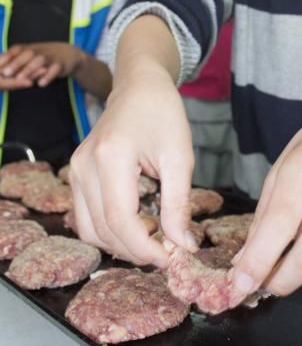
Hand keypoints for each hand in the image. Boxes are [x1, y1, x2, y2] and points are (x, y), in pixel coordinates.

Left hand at [0, 42, 83, 87]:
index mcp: (30, 48)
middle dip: (16, 63)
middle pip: (27, 55)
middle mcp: (40, 51)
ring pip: (39, 61)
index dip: (8, 56)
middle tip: (6, 73)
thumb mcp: (31, 53)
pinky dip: (48, 76)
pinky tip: (41, 84)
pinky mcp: (61, 64)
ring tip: (20, 79)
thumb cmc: (45, 56)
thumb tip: (0, 64)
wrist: (70, 53)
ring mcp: (51, 57)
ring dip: (29, 70)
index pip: (17, 49)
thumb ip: (16, 58)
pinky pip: (54, 69)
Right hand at [70, 63, 195, 265]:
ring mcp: (75, 171)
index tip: (171, 259)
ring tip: (155, 239)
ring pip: (90, 230)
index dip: (144, 248)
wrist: (139, 86)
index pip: (120, 220)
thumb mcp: (180, 157)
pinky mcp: (76, 175)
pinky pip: (86, 218)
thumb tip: (183, 246)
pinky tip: (139, 225)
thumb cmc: (163, 114)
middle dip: (136, 250)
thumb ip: (179, 204)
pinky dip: (111, 231)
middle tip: (169, 252)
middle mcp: (84, 166)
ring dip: (121, 245)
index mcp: (111, 156)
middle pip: (102, 230)